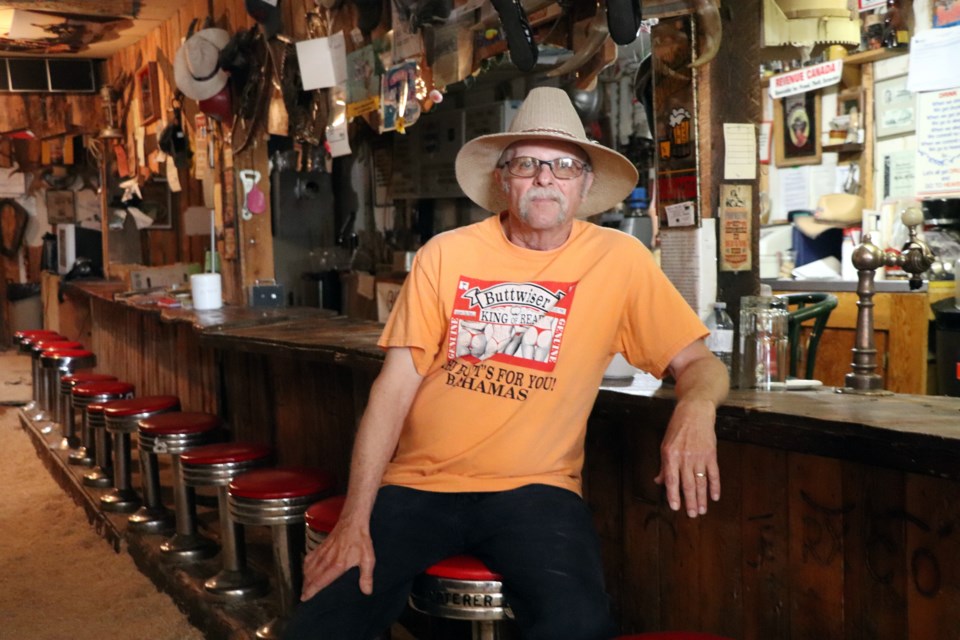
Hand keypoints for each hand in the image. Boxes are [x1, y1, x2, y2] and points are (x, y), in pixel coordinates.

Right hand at [300, 520, 375, 600]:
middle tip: (303, 596)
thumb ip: (366, 576)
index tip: (304, 598)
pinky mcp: (321, 546)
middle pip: (311, 576)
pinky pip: (309, 558)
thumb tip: (367, 591)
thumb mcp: (368, 559)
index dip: (311, 591)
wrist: (353, 521)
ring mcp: (322, 552)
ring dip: (305, 578)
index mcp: (337, 565)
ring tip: (304, 586)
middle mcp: (327, 559)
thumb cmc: (360, 540)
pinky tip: (306, 570)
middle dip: (305, 587)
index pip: (320, 581)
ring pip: (309, 568)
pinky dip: (305, 566)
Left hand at [653, 397, 719, 517]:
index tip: (675, 508)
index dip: (673, 495)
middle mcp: (685, 457)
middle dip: (690, 502)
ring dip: (702, 498)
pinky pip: (714, 474)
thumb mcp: (665, 445)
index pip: (672, 480)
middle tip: (692, 515)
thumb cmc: (677, 429)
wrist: (694, 412)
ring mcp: (699, 456)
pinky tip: (714, 497)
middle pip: (688, 484)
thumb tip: (659, 481)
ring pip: (701, 482)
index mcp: (670, 455)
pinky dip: (715, 486)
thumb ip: (664, 465)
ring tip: (702, 510)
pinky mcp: (711, 454)